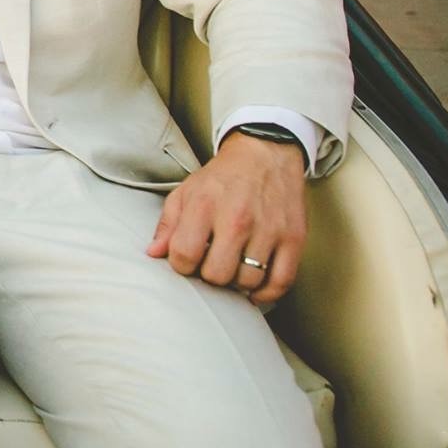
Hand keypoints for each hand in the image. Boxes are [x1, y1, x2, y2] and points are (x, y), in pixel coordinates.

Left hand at [148, 131, 307, 303]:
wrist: (266, 154)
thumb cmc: (223, 177)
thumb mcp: (186, 192)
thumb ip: (168, 224)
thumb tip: (154, 254)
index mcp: (205, 206)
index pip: (184, 256)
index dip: (181, 265)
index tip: (188, 260)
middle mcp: (237, 219)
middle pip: (217, 275)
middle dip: (210, 275)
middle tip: (212, 264)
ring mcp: (269, 230)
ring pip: (248, 281)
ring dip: (237, 283)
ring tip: (233, 268)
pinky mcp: (294, 238)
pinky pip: (281, 281)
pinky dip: (266, 293)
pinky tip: (255, 287)